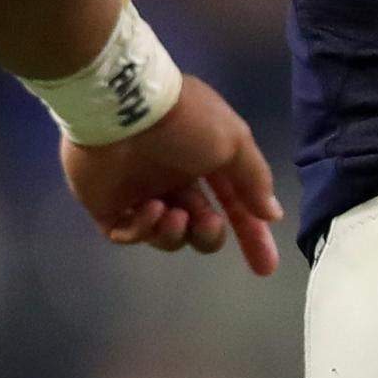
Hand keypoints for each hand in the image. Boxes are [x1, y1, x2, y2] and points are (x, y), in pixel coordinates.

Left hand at [60, 75, 284, 275]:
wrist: (122, 110)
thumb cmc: (184, 123)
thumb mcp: (234, 142)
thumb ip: (254, 181)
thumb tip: (272, 214)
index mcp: (205, 161)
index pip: (234, 204)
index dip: (251, 234)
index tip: (265, 267)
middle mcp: (173, 178)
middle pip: (199, 225)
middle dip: (208, 235)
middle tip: (207, 227)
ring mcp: (139, 192)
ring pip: (166, 235)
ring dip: (176, 233)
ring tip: (174, 216)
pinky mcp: (106, 204)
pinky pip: (127, 233)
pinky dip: (143, 230)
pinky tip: (150, 210)